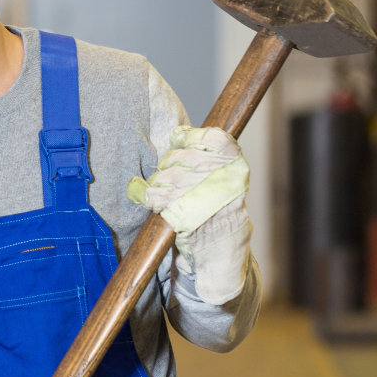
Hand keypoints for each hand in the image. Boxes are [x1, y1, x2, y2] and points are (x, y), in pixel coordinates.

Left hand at [126, 125, 251, 303]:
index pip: (210, 136)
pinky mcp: (180, 214)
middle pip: (179, 156)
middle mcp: (218, 177)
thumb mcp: (225, 175)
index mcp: (234, 164)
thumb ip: (206, 153)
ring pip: (164, 175)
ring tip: (170, 194)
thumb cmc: (219, 204)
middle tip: (177, 180)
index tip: (179, 139)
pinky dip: (142, 194)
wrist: (221, 242)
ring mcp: (199, 195)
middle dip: (171, 165)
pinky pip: (152, 195)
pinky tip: (143, 195)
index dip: (189, 136)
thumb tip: (176, 134)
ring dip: (160, 183)